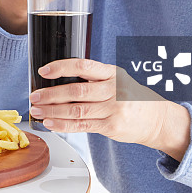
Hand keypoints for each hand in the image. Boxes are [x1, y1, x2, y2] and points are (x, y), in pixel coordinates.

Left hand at [28, 58, 191, 160]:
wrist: (156, 119)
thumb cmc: (129, 96)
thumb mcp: (115, 79)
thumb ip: (92, 79)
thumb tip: (57, 81)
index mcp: (111, 72)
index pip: (82, 66)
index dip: (61, 67)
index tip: (43, 71)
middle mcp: (113, 89)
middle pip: (76, 90)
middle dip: (50, 94)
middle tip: (34, 96)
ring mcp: (113, 108)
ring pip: (76, 110)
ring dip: (53, 111)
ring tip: (38, 111)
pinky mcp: (111, 126)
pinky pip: (82, 125)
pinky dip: (64, 125)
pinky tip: (51, 123)